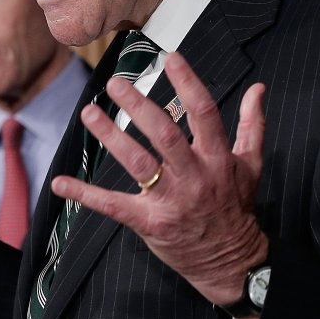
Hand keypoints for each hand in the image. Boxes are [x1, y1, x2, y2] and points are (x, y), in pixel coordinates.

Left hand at [51, 52, 268, 308]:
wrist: (231, 260)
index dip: (188, 84)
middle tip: (115, 83)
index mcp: (218, 158)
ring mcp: (171, 201)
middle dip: (138, 106)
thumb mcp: (252, 164)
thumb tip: (259, 88)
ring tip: (89, 113)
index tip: (171, 58)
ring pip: (138, 164)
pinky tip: (60, 182)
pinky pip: (114, 206)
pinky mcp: (150, 223)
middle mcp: (194, 176)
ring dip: (111, 137)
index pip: (204, 113)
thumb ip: (252, 124)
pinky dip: (85, 194)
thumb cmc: (237, 206)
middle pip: (164, 135)